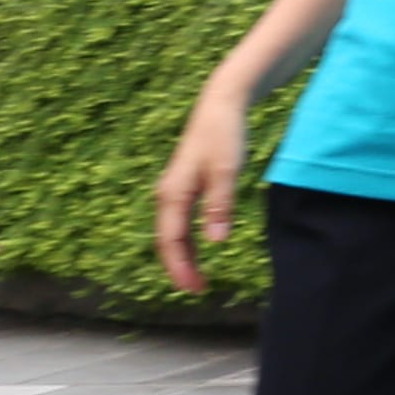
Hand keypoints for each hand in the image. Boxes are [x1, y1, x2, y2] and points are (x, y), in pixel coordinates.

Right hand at [155, 81, 257, 296]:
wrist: (221, 104)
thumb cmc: (225, 135)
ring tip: (199, 279)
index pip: (171, 241)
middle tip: (199, 290)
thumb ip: (221, 205)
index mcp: (173, 194)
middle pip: (167, 241)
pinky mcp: (184, 186)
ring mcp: (174, 191)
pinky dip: (186, 240)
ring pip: (172, 232)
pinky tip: (198, 249)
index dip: (180, 268)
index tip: (194, 289)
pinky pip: (179, 221)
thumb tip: (215, 241)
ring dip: (183, 256)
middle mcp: (167, 195)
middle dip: (179, 268)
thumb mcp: (227, 170)